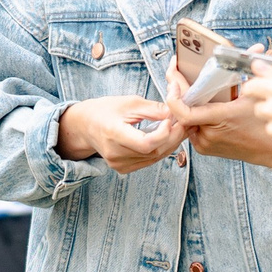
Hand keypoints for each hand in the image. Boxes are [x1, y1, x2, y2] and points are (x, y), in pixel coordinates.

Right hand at [57, 95, 184, 172]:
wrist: (86, 125)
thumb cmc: (106, 110)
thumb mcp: (129, 102)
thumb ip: (153, 109)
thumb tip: (176, 113)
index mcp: (113, 133)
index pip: (146, 143)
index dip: (164, 133)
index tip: (172, 119)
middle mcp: (115, 153)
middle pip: (153, 151)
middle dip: (174, 137)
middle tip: (185, 122)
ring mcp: (118, 164)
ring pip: (155, 158)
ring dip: (171, 143)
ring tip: (180, 128)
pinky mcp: (123, 168)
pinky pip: (149, 161)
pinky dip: (161, 149)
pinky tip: (168, 138)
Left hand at [169, 67, 271, 169]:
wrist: (271, 152)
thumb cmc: (266, 125)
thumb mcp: (259, 95)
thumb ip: (255, 70)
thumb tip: (260, 48)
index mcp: (221, 120)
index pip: (184, 113)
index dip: (173, 97)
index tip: (174, 80)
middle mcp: (209, 134)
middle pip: (182, 110)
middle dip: (179, 89)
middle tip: (178, 70)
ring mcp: (205, 143)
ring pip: (185, 118)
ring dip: (185, 101)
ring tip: (185, 82)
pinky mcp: (204, 148)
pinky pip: (191, 126)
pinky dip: (191, 112)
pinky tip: (195, 100)